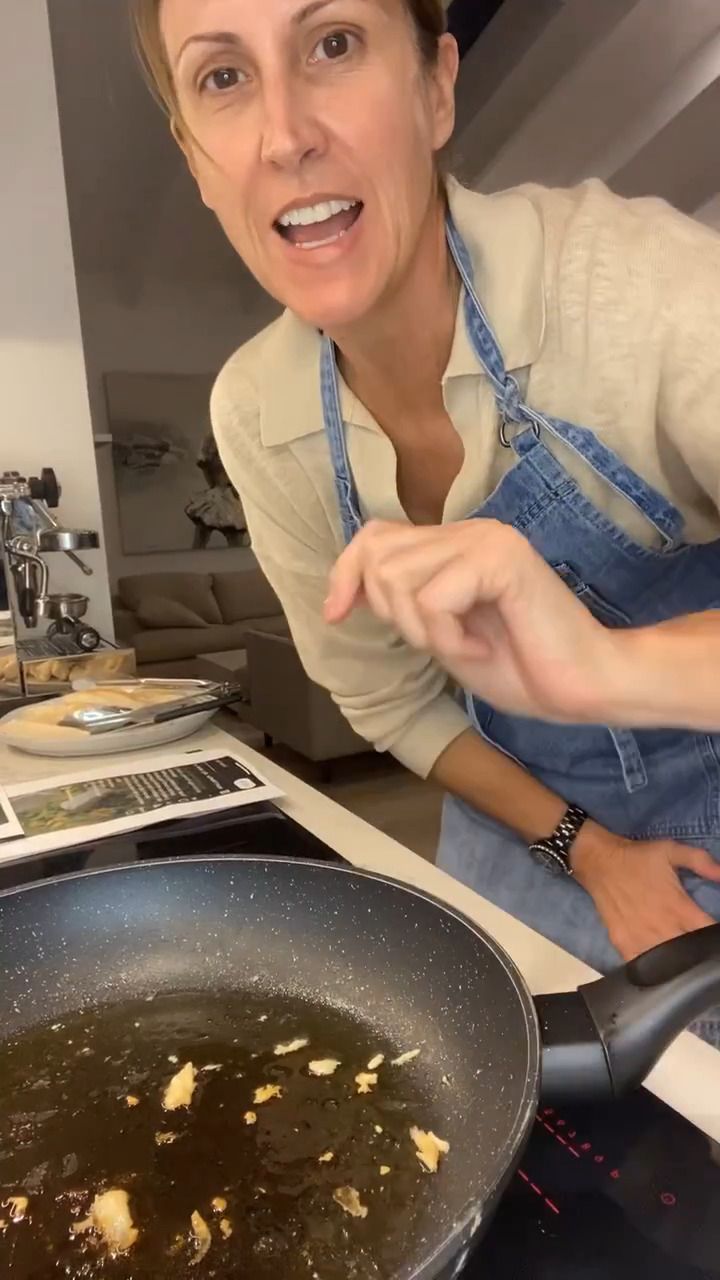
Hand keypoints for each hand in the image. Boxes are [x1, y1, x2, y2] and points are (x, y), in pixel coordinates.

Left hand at [324, 519, 618, 722]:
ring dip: (421, 630)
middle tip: (438, 640)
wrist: (583, 686)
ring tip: (464, 643)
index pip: (374, 536)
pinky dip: (447, 637)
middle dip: (391, 614)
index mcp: (455, 545)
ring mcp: (486, 540)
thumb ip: (405, 604)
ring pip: (396, 578)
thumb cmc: (521, 667)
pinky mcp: (501, 559)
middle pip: (377, 557)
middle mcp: (469, 531)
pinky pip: (432, 599)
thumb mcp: (442, 634)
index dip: (345, 574)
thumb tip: (347, 591)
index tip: (335, 615)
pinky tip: (481, 645)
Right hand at [572, 824, 719, 959]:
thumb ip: (701, 861)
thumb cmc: (638, 857)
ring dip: (678, 962)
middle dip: (699, 951)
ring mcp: (641, 938)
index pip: (708, 931)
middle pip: (691, 952)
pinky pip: (642, 965)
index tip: (714, 936)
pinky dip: (652, 968)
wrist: (599, 861)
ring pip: (668, 963)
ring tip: (683, 959)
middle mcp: (662, 927)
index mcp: (679, 907)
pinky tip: (657, 965)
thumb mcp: (671, 850)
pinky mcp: (623, 943)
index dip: (716, 937)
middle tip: (700, 947)